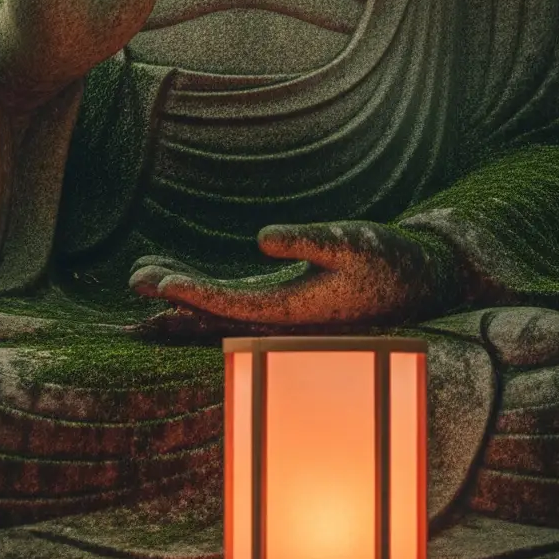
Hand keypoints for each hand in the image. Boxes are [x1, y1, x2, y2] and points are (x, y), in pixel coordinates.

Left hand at [129, 219, 451, 328]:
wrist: (423, 282)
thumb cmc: (390, 260)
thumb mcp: (354, 243)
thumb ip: (310, 241)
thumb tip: (262, 237)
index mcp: (295, 312)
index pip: (231, 305)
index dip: (192, 293)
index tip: (157, 281)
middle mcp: (283, 321)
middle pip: (216, 314)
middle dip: (175, 299)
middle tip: (135, 278)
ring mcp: (283, 314)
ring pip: (221, 310)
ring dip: (183, 296)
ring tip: (143, 275)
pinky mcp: (287, 302)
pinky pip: (235, 301)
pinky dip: (205, 292)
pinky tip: (183, 279)